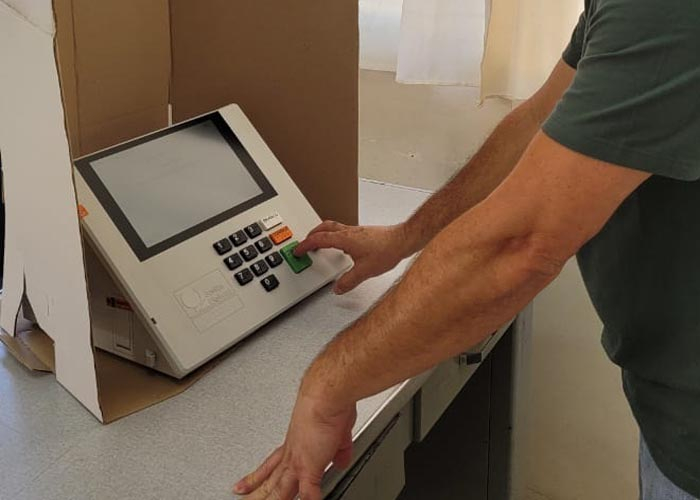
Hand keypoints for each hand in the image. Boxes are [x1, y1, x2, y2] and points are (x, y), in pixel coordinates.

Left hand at [233, 394, 356, 498]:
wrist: (326, 398)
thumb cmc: (327, 405)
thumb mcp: (335, 431)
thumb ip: (338, 449)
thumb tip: (340, 459)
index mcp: (293, 445)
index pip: (270, 465)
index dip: (257, 477)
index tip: (243, 486)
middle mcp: (292, 454)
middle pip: (270, 481)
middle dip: (256, 494)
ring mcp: (298, 462)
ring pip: (279, 490)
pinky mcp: (309, 468)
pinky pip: (308, 494)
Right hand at [295, 221, 412, 293]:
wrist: (403, 240)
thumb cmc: (387, 250)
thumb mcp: (365, 271)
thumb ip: (348, 281)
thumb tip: (338, 288)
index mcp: (344, 239)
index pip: (318, 239)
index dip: (305, 245)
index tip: (298, 250)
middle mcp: (349, 232)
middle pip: (323, 228)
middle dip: (311, 235)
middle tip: (304, 242)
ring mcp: (356, 231)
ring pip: (333, 227)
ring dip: (322, 233)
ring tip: (319, 242)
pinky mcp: (364, 233)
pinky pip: (343, 231)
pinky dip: (335, 236)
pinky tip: (341, 245)